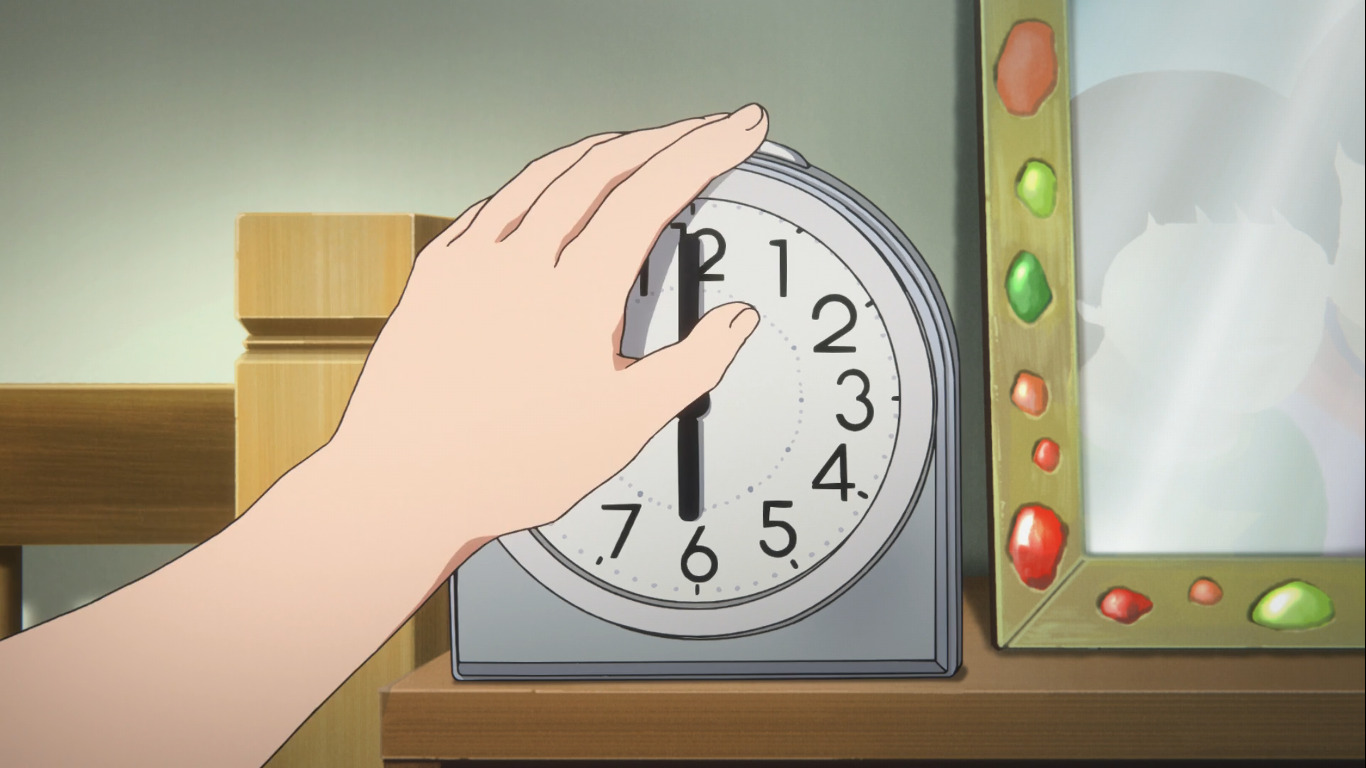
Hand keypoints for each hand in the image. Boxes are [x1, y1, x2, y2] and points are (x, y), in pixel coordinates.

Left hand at [330, 106, 768, 543]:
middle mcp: (519, 259)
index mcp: (575, 292)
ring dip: (604, 148)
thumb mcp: (624, 426)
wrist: (402, 485)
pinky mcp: (435, 271)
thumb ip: (693, 366)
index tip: (741, 127)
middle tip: (706, 129)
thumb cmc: (511, 468)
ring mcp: (471, 258)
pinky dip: (541, 178)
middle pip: (604, 164)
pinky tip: (553, 188)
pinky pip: (496, 199)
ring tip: (642, 144)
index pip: (653, 191)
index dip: (706, 148)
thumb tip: (737, 321)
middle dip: (666, 136)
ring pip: (547, 171)